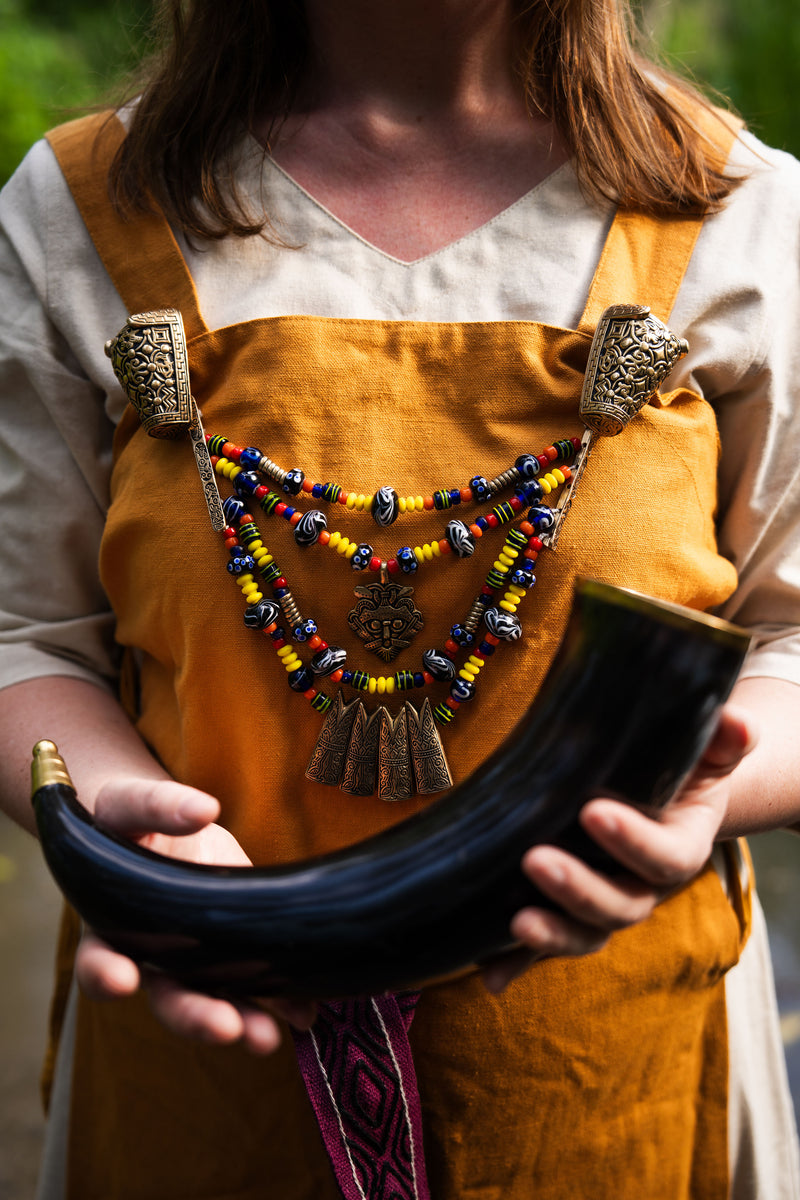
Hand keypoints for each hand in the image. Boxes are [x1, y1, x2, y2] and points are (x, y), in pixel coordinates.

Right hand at [74, 776, 315, 1052]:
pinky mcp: (229, 954)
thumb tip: (203, 809)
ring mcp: (188, 961)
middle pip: (163, 997)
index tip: (123, 980)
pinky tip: (304, 1016)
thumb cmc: (139, 819)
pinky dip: (279, 1004)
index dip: (106, 975)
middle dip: (192, 1014)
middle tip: (224, 1026)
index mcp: (107, 925)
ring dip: (238, 1020)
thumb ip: (162, 806)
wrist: (162, 823)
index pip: (97, 957)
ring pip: (207, 1002)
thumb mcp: (136, 804)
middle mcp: (143, 956)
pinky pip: (250, 988)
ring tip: (266, 1037)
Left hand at [482, 703, 756, 992]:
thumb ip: (723, 740)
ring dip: (550, 935)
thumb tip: (738, 722)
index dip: (633, 842)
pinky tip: (491, 977)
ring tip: (515, 922)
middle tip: (536, 860)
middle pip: (621, 906)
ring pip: (585, 934)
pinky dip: (517, 963)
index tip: (592, 812)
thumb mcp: (704, 753)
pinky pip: (545, 949)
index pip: (666, 857)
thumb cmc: (680, 771)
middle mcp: (644, 887)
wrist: (663, 799)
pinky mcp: (568, 914)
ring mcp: (606, 905)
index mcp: (680, 846)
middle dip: (579, 888)